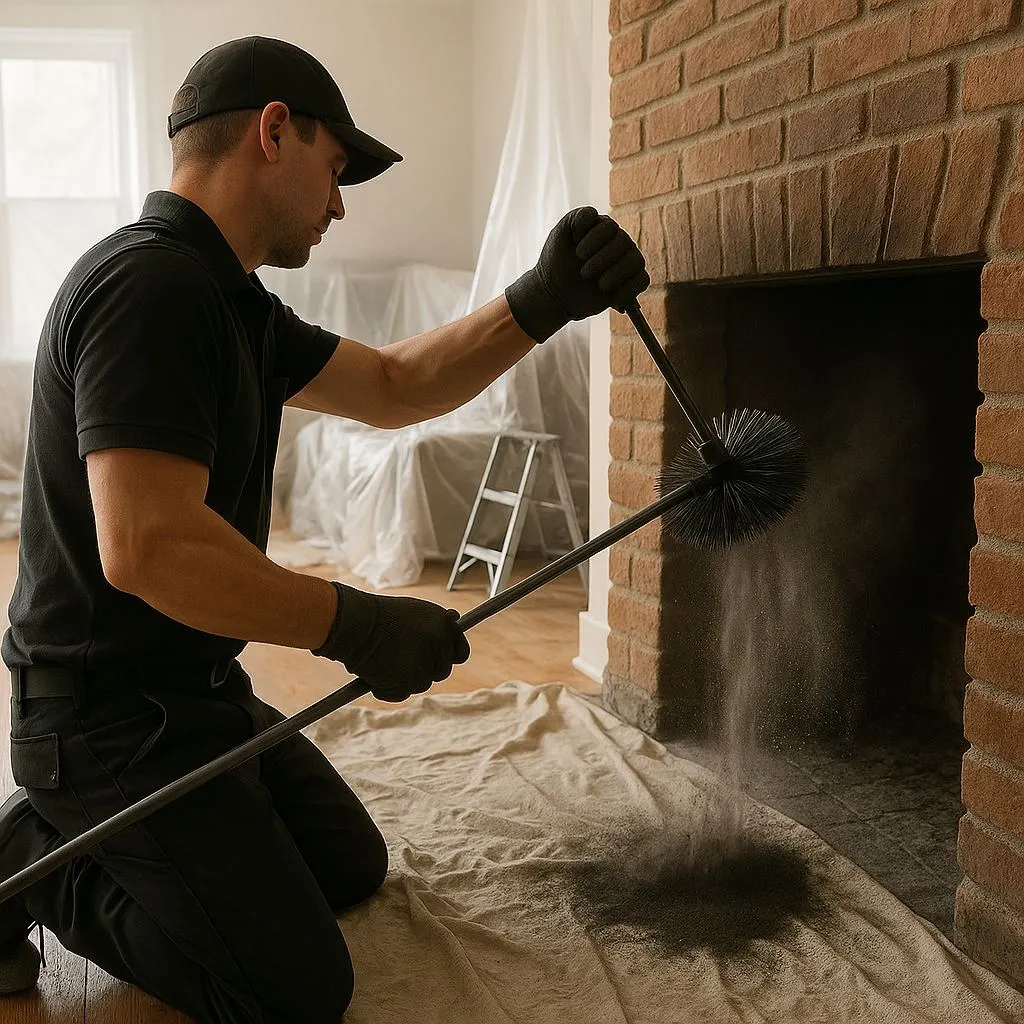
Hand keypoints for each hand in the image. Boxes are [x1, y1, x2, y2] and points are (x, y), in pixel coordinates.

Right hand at [312, 582, 469, 701]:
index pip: (461, 653)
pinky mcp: (406, 683)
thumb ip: (436, 621)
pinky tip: (374, 671)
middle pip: (441, 672)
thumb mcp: (415, 610)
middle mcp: (439, 645)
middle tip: (401, 660)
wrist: (355, 622)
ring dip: (405, 678)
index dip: (446, 657)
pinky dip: (387, 688)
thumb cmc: (381, 614)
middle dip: (424, 670)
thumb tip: (456, 618)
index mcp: (444, 625)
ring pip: (420, 684)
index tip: (434, 659)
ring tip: (384, 661)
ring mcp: (423, 666)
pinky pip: (399, 693)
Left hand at [504, 206, 649, 342]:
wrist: (555, 294)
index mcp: (602, 228)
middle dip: (602, 259)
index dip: (594, 240)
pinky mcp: (631, 284)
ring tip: (600, 285)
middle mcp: (618, 242)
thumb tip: (595, 215)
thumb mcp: (560, 234)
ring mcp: (626, 263)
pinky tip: (613, 298)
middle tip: (584, 273)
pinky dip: (629, 290)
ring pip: (636, 261)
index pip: (609, 227)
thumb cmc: (556, 262)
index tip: (578, 254)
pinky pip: (643, 281)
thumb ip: (576, 218)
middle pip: (624, 242)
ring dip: (616, 274)